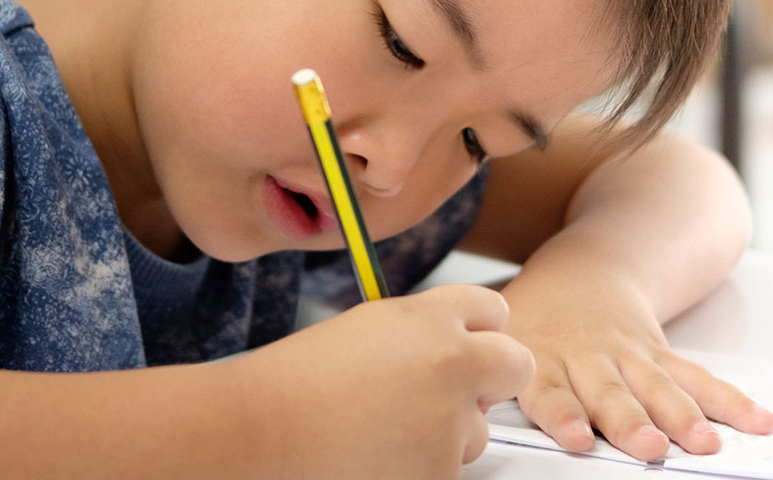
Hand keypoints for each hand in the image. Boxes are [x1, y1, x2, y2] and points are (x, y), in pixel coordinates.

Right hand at [226, 284, 534, 478]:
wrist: (258, 434)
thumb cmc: (294, 384)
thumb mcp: (366, 331)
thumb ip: (422, 334)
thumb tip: (460, 352)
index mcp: (429, 318)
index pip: (493, 309)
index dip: (479, 331)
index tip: (466, 345)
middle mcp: (452, 363)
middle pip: (514, 365)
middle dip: (493, 379)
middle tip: (452, 395)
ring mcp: (451, 422)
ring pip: (479, 430)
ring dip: (447, 434)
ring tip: (381, 432)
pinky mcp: (441, 472)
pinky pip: (449, 470)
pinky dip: (421, 469)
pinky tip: (376, 457)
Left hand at [505, 285, 772, 461]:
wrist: (585, 266)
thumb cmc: (535, 316)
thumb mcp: (499, 335)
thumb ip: (488, 376)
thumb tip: (464, 411)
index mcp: (543, 357)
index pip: (551, 391)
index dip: (565, 414)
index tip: (576, 437)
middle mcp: (590, 358)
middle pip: (613, 395)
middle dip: (633, 423)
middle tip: (651, 447)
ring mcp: (631, 357)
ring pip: (661, 388)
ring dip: (684, 417)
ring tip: (705, 442)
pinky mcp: (662, 356)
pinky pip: (698, 379)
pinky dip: (729, 401)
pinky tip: (757, 420)